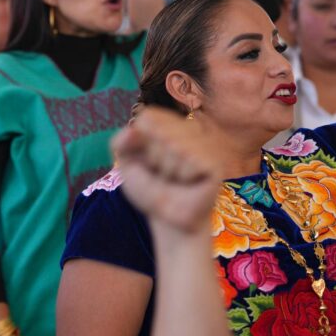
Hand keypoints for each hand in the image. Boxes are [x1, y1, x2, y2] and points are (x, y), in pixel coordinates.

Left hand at [113, 107, 221, 233]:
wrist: (168, 217)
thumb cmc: (149, 188)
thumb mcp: (126, 163)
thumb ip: (120, 143)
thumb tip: (133, 129)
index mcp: (168, 123)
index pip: (148, 118)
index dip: (140, 143)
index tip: (146, 160)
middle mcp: (188, 128)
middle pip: (161, 132)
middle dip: (154, 159)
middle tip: (162, 173)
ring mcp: (204, 144)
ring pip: (176, 147)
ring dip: (169, 170)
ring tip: (175, 179)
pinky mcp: (215, 162)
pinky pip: (191, 160)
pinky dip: (183, 176)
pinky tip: (189, 183)